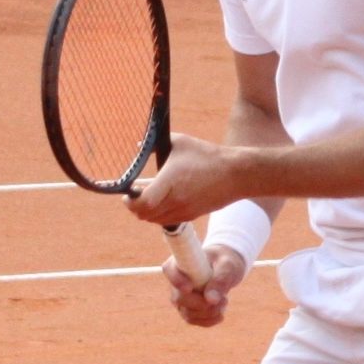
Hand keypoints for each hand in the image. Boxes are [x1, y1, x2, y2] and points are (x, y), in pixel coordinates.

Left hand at [128, 131, 251, 225]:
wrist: (235, 174)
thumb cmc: (207, 155)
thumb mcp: (180, 142)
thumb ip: (156, 144)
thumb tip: (138, 145)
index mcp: (171, 181)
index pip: (143, 202)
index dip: (131, 201)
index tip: (128, 192)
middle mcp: (176, 199)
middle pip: (144, 214)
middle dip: (134, 207)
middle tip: (132, 196)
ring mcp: (184, 210)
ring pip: (154, 220)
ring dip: (146, 212)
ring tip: (146, 198)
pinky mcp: (191, 216)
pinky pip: (167, 221)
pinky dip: (159, 215)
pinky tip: (161, 202)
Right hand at [165, 243, 248, 327]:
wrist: (226, 269)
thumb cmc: (225, 262)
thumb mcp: (228, 266)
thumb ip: (221, 279)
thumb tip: (211, 300)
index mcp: (182, 261)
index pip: (169, 270)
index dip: (177, 280)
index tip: (189, 288)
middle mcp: (176, 280)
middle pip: (178, 298)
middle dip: (201, 303)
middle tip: (224, 299)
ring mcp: (180, 296)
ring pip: (186, 313)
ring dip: (208, 312)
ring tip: (224, 301)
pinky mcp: (187, 308)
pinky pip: (193, 320)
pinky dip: (209, 320)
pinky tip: (220, 313)